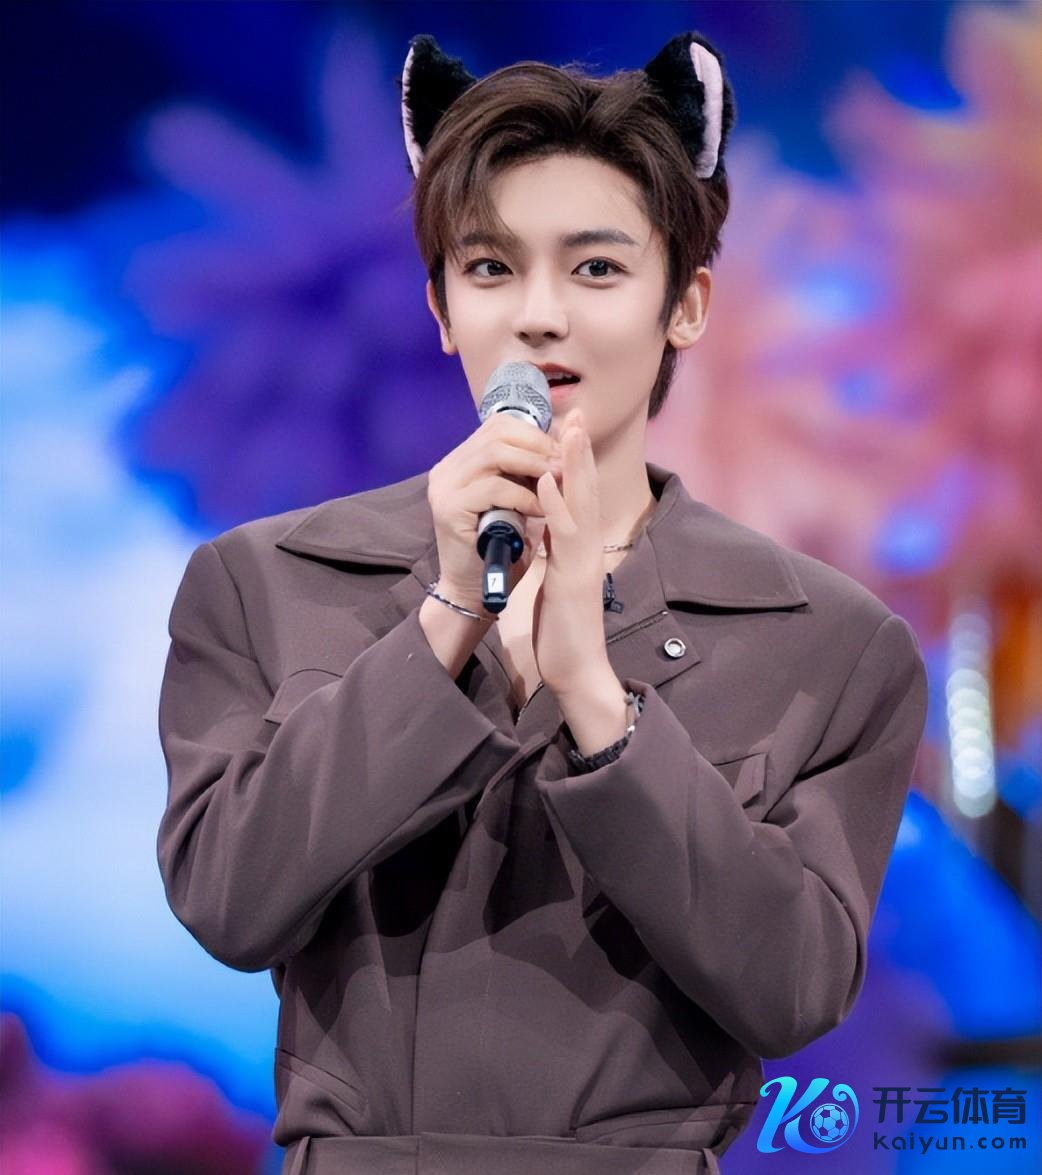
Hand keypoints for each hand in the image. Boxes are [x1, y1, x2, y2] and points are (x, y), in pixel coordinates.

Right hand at [427, 412, 561, 613]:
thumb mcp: (516, 499)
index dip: (535, 434)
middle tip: (564, 466)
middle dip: (538, 447)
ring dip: (533, 466)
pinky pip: (493, 487)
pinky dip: (522, 495)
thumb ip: (527, 471)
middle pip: (497, 433)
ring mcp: (444, 486)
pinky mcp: (448, 508)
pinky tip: (539, 510)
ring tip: (556, 482)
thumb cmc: (501, 546)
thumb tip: (562, 441)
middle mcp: (447, 468)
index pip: (499, 426)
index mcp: (461, 461)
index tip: (563, 452)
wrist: (475, 589)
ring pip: (495, 454)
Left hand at [531, 409, 611, 694]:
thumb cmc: (564, 630)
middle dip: (581, 450)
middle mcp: (587, 550)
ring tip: (569, 430)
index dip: (576, 460)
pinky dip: (558, 506)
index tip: (570, 426)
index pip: (579, 496)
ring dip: (575, 466)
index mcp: (579, 550)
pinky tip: (549, 481)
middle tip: (577, 412)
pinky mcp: (573, 581)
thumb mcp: (557, 581)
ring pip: (582, 505)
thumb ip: (554, 552)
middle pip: (587, 490)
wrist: (577, 670)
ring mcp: (583, 564)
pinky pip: (565, 538)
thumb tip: (545, 527)